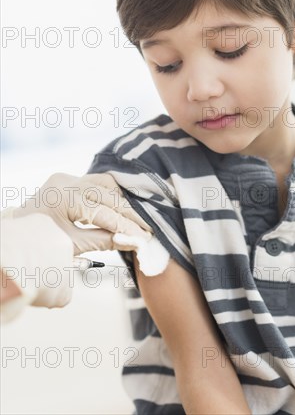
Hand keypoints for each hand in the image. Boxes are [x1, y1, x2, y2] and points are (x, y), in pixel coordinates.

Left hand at [11, 172, 152, 254]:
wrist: (16, 234)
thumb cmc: (40, 242)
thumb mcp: (71, 245)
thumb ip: (102, 241)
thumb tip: (132, 242)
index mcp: (65, 198)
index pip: (104, 214)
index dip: (127, 227)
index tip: (145, 237)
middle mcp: (68, 182)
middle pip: (109, 196)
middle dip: (130, 214)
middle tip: (148, 228)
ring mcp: (67, 178)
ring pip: (106, 184)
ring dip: (123, 200)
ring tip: (139, 217)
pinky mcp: (68, 179)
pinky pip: (97, 183)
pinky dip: (112, 194)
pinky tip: (124, 205)